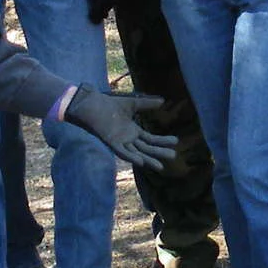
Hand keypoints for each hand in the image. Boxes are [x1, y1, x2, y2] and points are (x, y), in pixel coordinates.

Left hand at [63, 88, 179, 170]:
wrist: (92, 105)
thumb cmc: (109, 104)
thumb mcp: (132, 104)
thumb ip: (147, 104)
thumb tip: (163, 100)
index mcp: (132, 131)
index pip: (150, 139)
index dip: (162, 141)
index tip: (176, 141)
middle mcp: (128, 139)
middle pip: (146, 148)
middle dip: (159, 152)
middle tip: (174, 155)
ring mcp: (120, 141)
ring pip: (137, 153)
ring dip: (149, 159)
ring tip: (161, 166)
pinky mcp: (111, 142)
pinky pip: (122, 152)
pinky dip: (131, 157)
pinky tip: (141, 162)